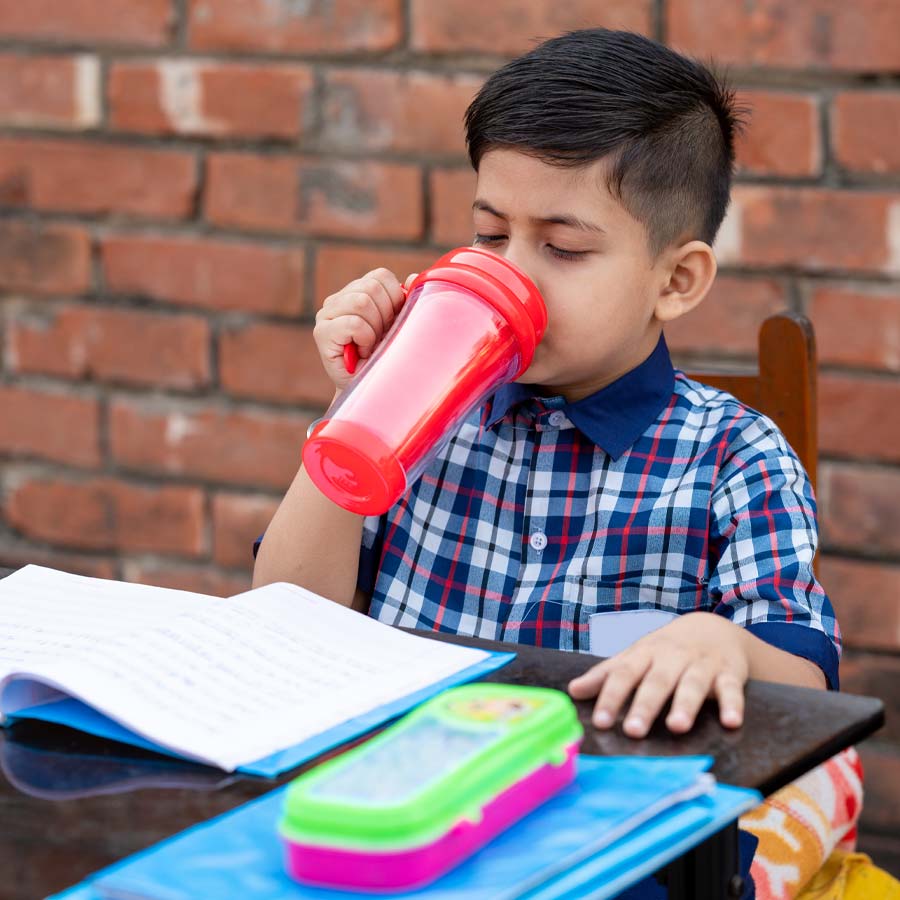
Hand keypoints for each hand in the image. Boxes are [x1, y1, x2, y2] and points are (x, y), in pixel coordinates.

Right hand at [314, 268, 412, 392]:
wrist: (369, 388)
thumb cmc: (385, 356)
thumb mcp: (399, 324)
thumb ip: (404, 300)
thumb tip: (412, 278)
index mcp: (356, 291)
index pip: (381, 276)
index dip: (395, 299)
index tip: (393, 322)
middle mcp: (338, 299)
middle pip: (371, 287)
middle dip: (385, 315)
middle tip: (380, 337)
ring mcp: (326, 314)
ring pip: (362, 302)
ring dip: (374, 328)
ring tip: (370, 344)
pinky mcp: (321, 332)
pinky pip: (354, 323)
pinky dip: (365, 339)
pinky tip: (362, 352)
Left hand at [568, 612, 749, 737]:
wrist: (712, 628)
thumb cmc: (665, 651)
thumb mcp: (634, 657)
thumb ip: (606, 675)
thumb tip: (573, 691)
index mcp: (645, 654)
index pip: (623, 674)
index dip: (611, 697)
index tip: (599, 722)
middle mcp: (672, 657)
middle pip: (656, 681)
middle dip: (644, 706)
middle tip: (632, 730)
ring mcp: (701, 664)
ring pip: (692, 684)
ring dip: (685, 704)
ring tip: (676, 727)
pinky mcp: (729, 673)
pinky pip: (732, 689)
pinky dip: (732, 705)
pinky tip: (731, 722)